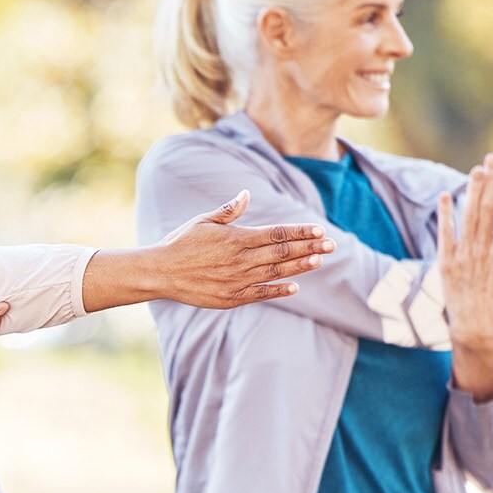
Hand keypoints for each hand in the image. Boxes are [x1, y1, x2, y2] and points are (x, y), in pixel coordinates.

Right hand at [123, 191, 333, 308]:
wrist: (159, 273)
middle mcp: (240, 259)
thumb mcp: (203, 222)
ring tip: (319, 260)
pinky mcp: (230, 297)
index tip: (319, 230)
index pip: (277, 234)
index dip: (300, 232)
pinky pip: (260, 293)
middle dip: (310, 247)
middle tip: (332, 245)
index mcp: (236, 238)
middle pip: (283, 252)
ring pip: (276, 272)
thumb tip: (246, 194)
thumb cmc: (180, 244)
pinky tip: (295, 286)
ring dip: (300, 266)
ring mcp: (237, 280)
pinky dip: (278, 289)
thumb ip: (228, 211)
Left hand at [438, 155, 492, 353]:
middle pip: (487, 207)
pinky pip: (445, 233)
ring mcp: (463, 254)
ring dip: (472, 190)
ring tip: (476, 169)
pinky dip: (446, 213)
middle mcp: (484, 249)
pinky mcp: (446, 262)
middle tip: (492, 158)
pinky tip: (447, 195)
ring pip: (468, 215)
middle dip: (491, 180)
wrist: (477, 325)